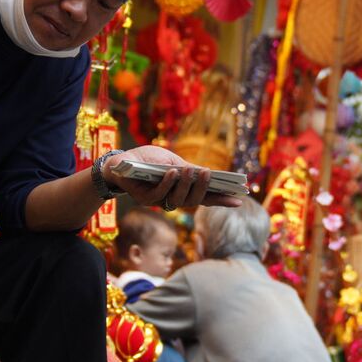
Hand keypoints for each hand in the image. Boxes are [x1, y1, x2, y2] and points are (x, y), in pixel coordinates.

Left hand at [106, 145, 243, 209]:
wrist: (123, 162)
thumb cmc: (150, 160)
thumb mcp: (173, 161)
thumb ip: (188, 169)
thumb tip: (209, 174)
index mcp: (183, 190)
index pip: (206, 198)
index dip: (222, 200)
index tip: (239, 199)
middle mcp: (173, 199)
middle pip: (194, 201)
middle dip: (203, 189)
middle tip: (210, 174)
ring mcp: (159, 201)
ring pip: (177, 199)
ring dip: (185, 184)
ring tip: (191, 170)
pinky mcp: (144, 199)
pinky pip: (158, 193)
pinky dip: (167, 183)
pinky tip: (172, 172)